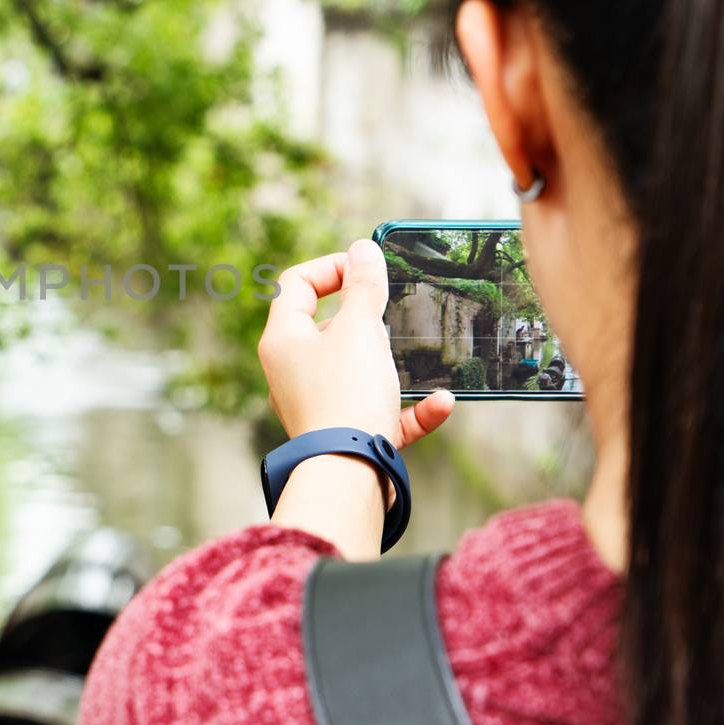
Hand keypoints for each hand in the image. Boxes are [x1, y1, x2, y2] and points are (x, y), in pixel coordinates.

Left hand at [257, 239, 454, 553]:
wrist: (347, 476)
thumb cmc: (345, 396)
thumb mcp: (359, 329)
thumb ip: (363, 287)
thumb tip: (363, 248)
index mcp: (283, 340)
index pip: (296, 284)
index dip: (332, 267)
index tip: (368, 270)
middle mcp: (292, 371)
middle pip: (326, 327)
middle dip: (364, 318)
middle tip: (389, 315)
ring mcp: (317, 405)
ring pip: (356, 371)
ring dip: (389, 364)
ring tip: (412, 358)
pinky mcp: (345, 436)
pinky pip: (381, 413)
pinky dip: (410, 409)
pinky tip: (440, 404)